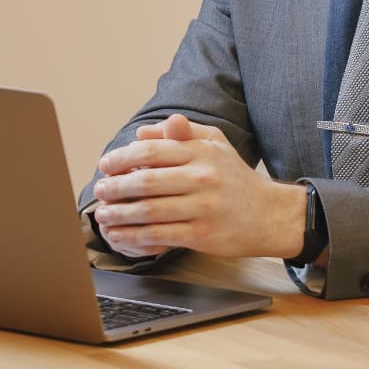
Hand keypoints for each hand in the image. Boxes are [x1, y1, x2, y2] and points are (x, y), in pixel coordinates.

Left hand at [92, 114, 306, 259]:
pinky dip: (134, 236)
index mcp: (201, 152)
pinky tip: (120, 235)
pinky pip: (160, 235)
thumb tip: (143, 132)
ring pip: (149, 210)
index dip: (123, 157)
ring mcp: (202, 207)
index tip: (105, 165)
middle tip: (99, 191)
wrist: (268, 214)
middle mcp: (202, 176)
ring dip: (120, 213)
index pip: (153, 150)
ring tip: (103, 215)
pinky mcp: (202, 234)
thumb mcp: (215, 143)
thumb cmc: (236, 177)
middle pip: (147, 180)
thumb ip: (181, 133)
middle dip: (116, 187)